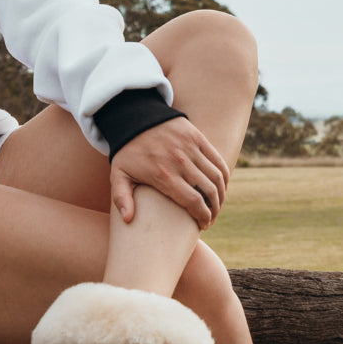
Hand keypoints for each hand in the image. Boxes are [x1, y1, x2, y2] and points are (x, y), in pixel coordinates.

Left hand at [109, 118, 229, 229]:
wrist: (133, 118)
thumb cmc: (127, 151)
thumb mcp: (118, 174)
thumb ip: (121, 198)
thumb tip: (128, 220)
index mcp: (163, 175)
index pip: (193, 201)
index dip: (203, 217)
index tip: (203, 225)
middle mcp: (180, 162)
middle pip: (209, 191)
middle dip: (214, 209)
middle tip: (211, 218)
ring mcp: (190, 148)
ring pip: (216, 176)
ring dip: (221, 194)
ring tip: (217, 204)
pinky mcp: (196, 137)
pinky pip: (217, 160)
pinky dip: (223, 175)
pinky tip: (221, 186)